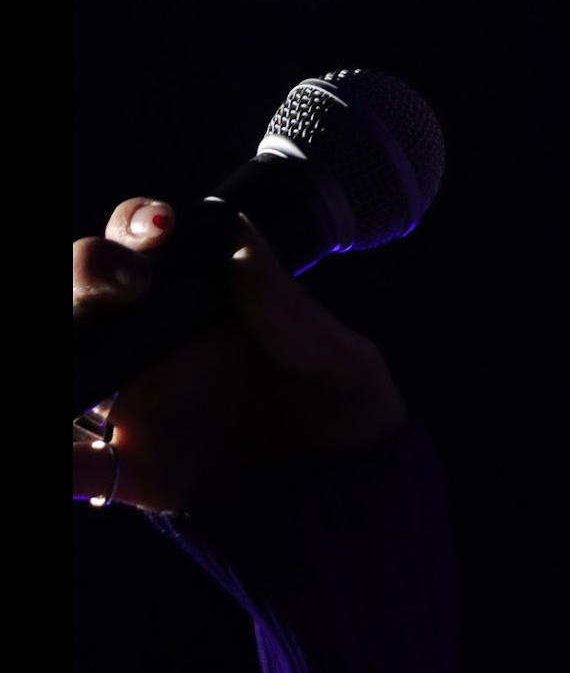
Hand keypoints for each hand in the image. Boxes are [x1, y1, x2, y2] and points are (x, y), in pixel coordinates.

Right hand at [72, 197, 406, 513]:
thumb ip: (290, 309)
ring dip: (70, 358)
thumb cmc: (351, 404)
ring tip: (79, 367)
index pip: (148, 244)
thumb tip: (240, 241)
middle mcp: (162, 347)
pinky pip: (84, 467)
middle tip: (126, 284)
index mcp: (209, 302)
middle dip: (85, 272)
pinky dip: (64, 463)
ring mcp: (144, 408)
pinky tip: (68, 461)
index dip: (137, 223)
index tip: (160, 229)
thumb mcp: (340, 358)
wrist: (360, 490)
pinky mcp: (141, 473)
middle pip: (90, 296)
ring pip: (78, 367)